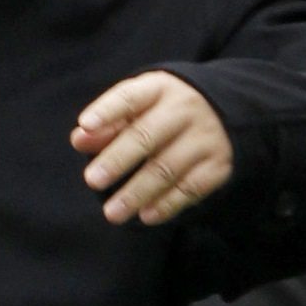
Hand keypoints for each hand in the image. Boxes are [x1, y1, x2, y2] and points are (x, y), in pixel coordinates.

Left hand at [72, 72, 235, 224]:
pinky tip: (145, 216)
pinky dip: (167, 204)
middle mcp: (184, 109)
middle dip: (117, 160)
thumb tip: (79, 139)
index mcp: (159, 88)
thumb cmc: (164, 112)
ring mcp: (205, 136)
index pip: (130, 97)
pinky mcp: (218, 164)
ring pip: (167, 167)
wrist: (226, 111)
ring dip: (137, 192)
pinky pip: (191, 187)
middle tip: (92, 180)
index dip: (107, 111)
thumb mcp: (139, 108)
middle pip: (146, 136)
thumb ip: (108, 124)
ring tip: (112, 213)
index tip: (86, 125)